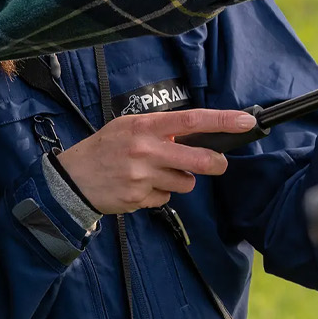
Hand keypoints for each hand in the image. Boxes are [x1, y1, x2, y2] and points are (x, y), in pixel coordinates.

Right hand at [57, 109, 256, 212]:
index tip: (245, 121)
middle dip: (216, 163)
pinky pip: (166, 197)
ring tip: (157, 174)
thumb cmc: (104, 149)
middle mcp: (146, 150)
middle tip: (218, 163)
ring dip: (180, 180)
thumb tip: (193, 133)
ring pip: (185, 182)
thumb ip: (159, 129)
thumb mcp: (128, 127)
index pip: (191, 120)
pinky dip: (160, 194)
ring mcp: (143, 176)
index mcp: (145, 126)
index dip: (222, 121)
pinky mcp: (139, 198)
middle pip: (198, 159)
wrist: (71, 179)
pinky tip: (141, 187)